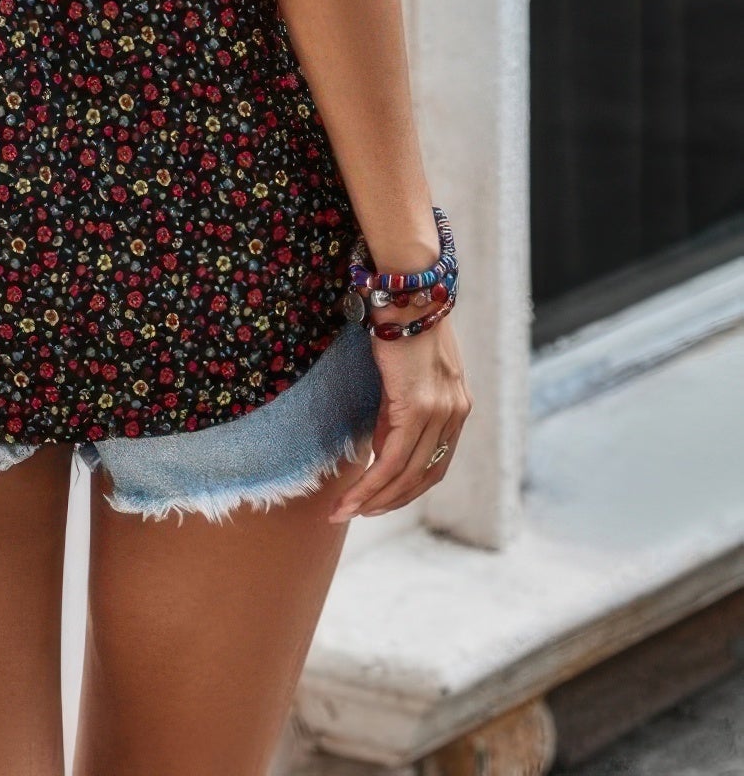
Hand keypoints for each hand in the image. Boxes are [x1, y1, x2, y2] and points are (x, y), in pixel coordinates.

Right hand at [329, 311, 471, 521]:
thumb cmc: (402, 320)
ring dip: (374, 501)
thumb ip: (400, 408)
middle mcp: (455, 413)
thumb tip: (380, 444)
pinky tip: (351, 496)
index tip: (379, 500)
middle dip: (389, 502)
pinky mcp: (416, 406)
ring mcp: (439, 411)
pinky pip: (392, 459)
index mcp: (457, 406)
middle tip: (357, 514)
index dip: (407, 488)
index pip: (435, 463)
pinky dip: (371, 484)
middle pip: (424, 477)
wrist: (408, 287)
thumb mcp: (407, 371)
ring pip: (407, 475)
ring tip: (344, 512)